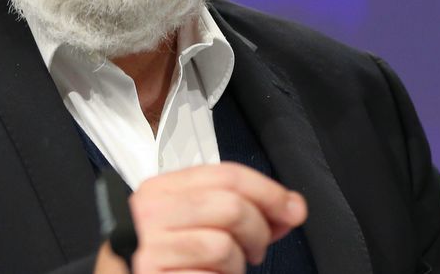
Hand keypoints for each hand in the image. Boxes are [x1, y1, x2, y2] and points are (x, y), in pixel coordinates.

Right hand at [94, 162, 306, 273]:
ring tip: (225, 270)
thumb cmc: (158, 259)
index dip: (268, 191)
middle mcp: (150, 213)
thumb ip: (235, 212)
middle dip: (258, 232)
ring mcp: (148, 247)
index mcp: (160, 190)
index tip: (291, 208)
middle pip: (231, 207)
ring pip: (223, 246)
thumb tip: (289, 208)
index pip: (225, 175)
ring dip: (238, 265)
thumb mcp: (190, 223)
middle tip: (256, 250)